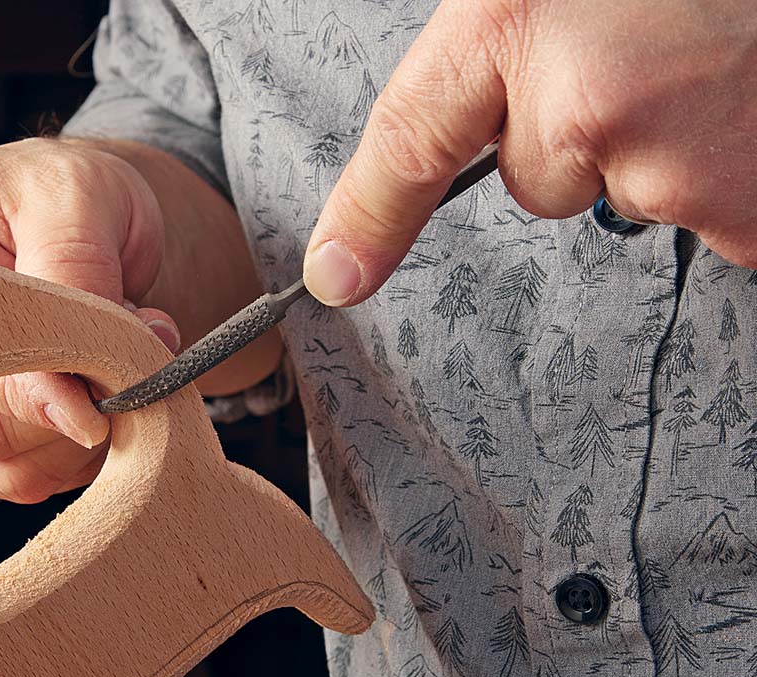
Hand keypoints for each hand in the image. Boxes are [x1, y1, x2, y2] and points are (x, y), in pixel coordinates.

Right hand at [0, 139, 178, 502]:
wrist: (87, 215)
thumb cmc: (70, 194)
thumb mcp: (77, 201)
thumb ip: (73, 282)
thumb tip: (70, 402)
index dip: (31, 392)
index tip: (96, 408)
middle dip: (75, 408)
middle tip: (137, 352)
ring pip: (7, 468)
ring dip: (85, 437)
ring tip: (122, 362)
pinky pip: (26, 480)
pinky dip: (82, 456)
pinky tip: (106, 399)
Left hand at [303, 0, 756, 305]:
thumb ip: (513, 39)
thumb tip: (462, 126)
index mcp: (517, 17)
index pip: (413, 136)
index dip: (370, 216)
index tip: (337, 277)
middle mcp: (582, 97)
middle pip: (544, 177)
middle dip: (589, 128)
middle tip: (659, 48)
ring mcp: (670, 159)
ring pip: (630, 193)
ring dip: (666, 145)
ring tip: (717, 61)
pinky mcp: (748, 202)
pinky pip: (714, 220)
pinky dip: (730, 176)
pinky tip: (750, 104)